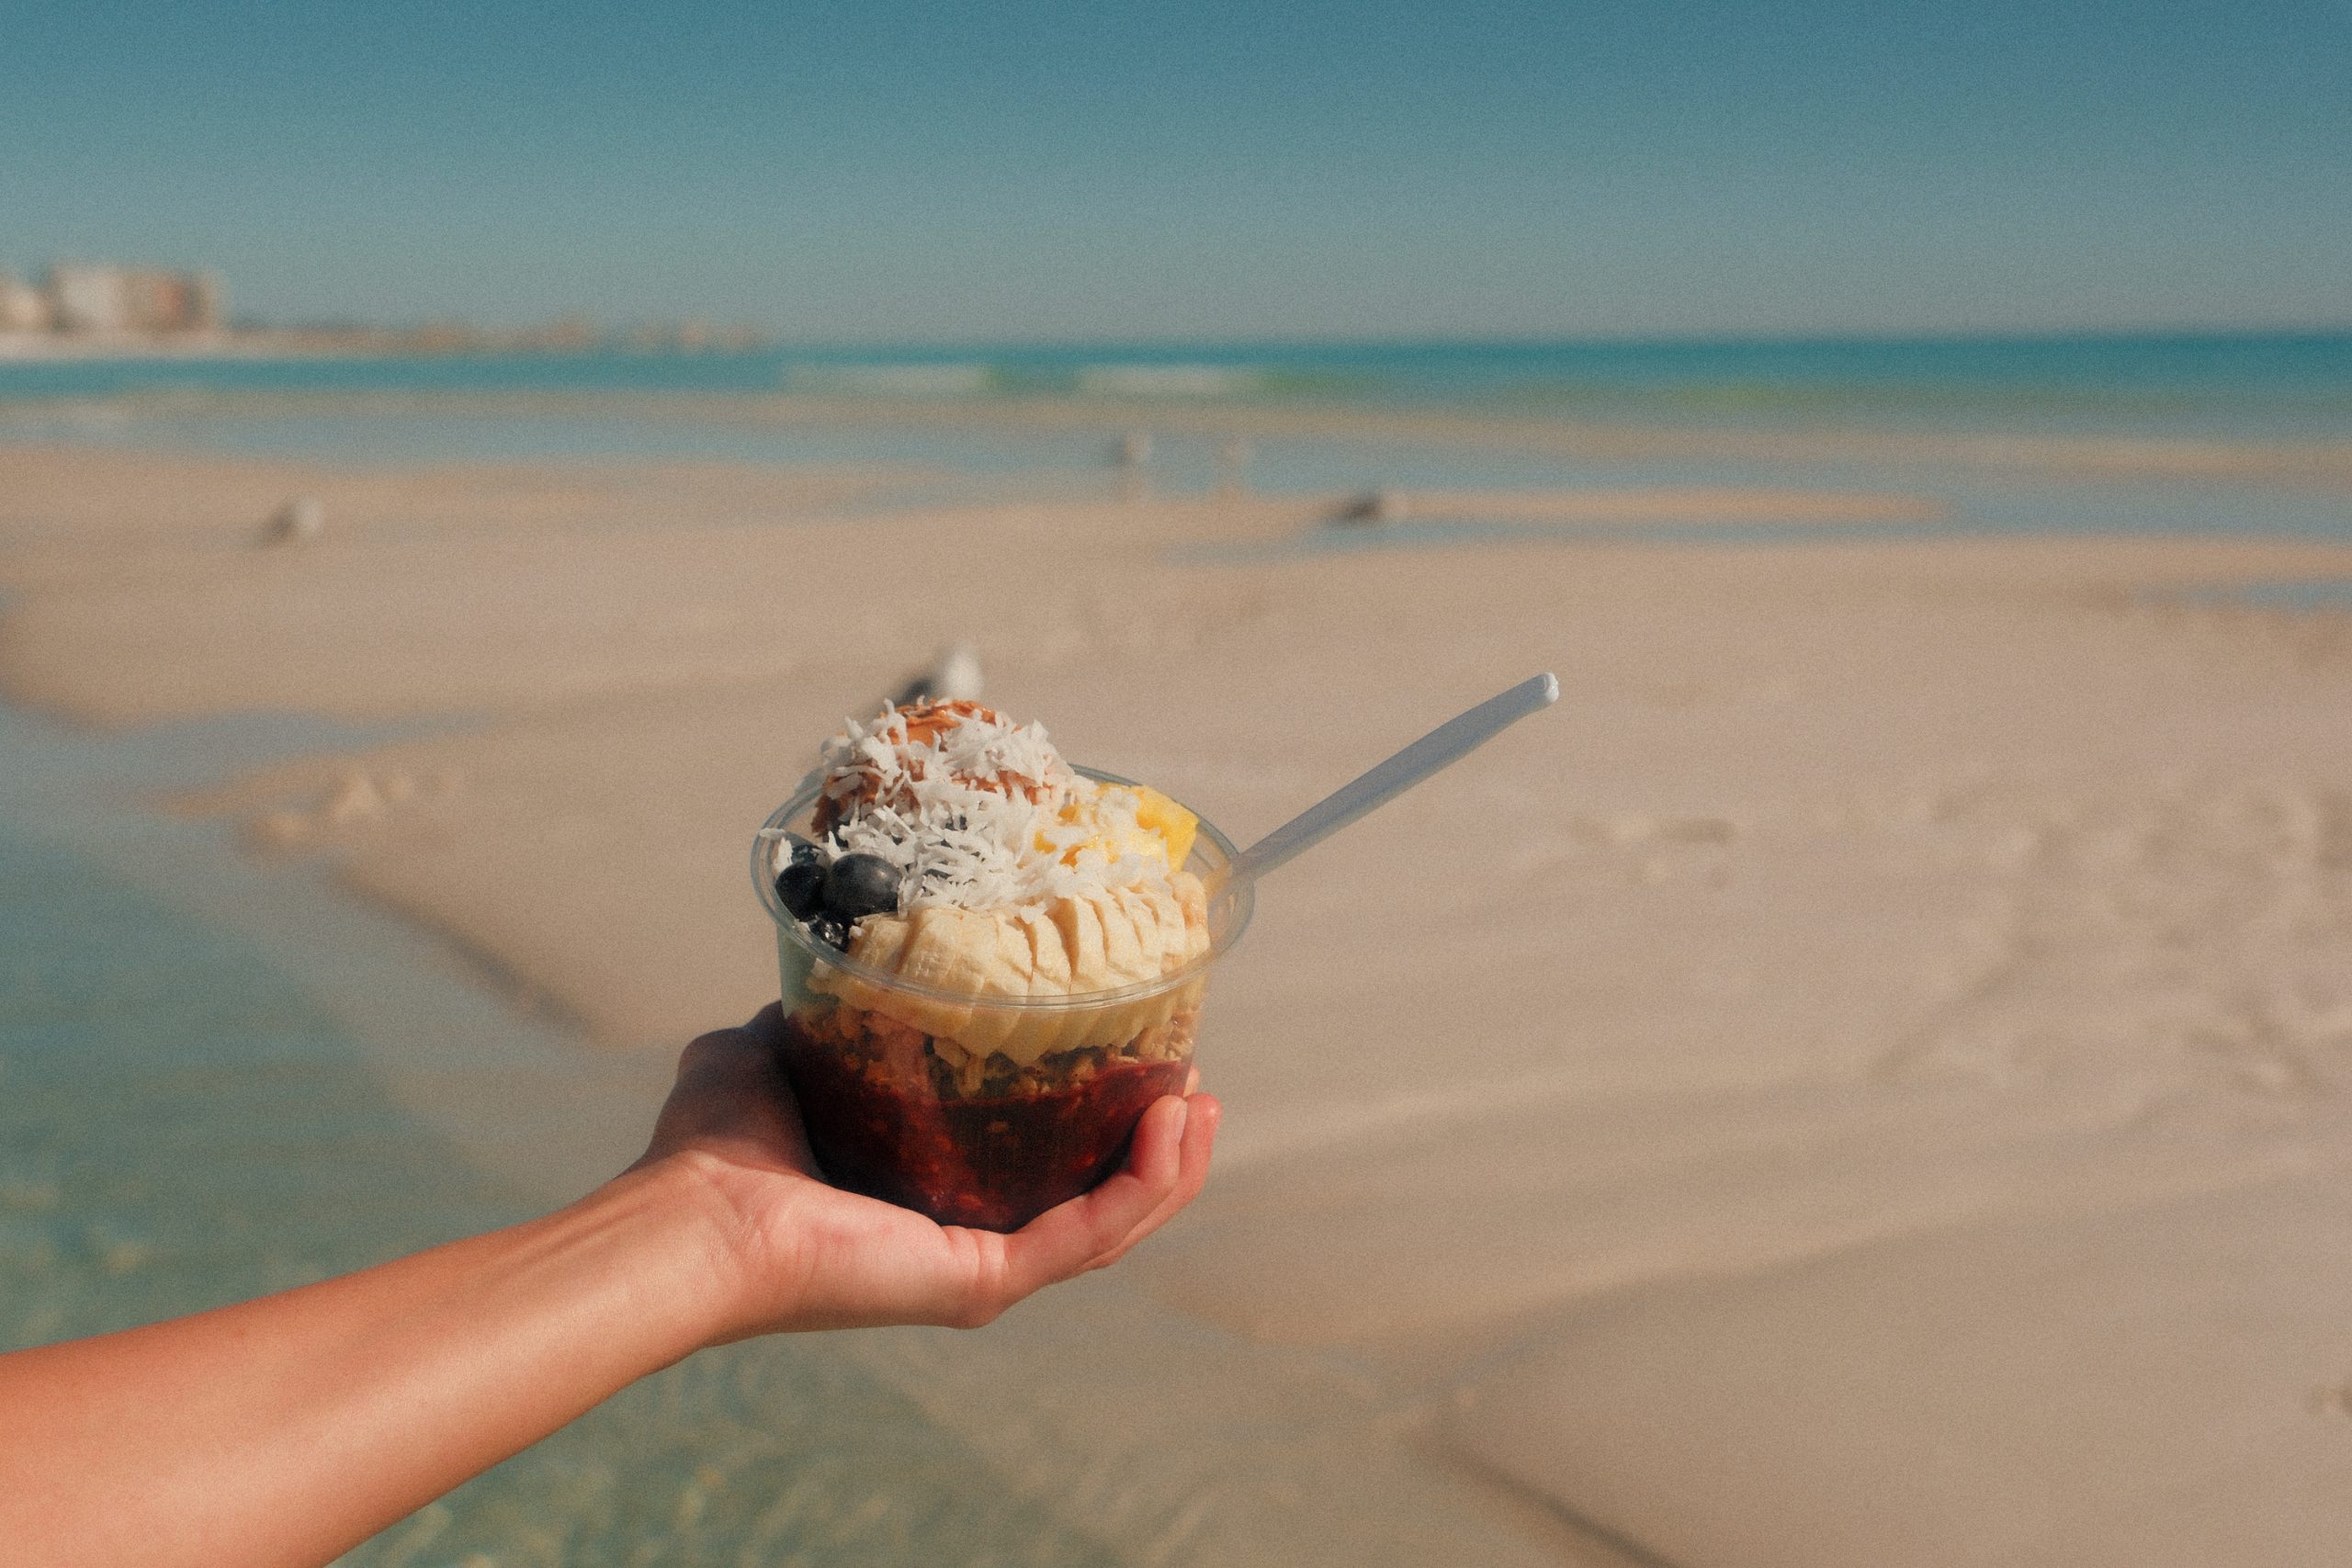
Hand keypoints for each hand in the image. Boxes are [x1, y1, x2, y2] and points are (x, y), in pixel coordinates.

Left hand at [637, 1005, 1219, 1339]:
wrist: (687, 1213)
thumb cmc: (711, 1149)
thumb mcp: (775, 1050)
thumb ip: (816, 1014)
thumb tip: (825, 964)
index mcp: (928, 1202)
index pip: (1044, 1171)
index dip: (1104, 1119)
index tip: (1144, 1055)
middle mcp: (964, 1243)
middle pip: (1098, 1202)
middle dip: (1160, 1145)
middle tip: (1194, 1077)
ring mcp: (979, 1270)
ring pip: (1111, 1225)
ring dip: (1172, 1165)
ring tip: (1202, 1098)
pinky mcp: (980, 1281)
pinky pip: (1088, 1237)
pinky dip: (1143, 1185)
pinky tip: (1175, 1124)